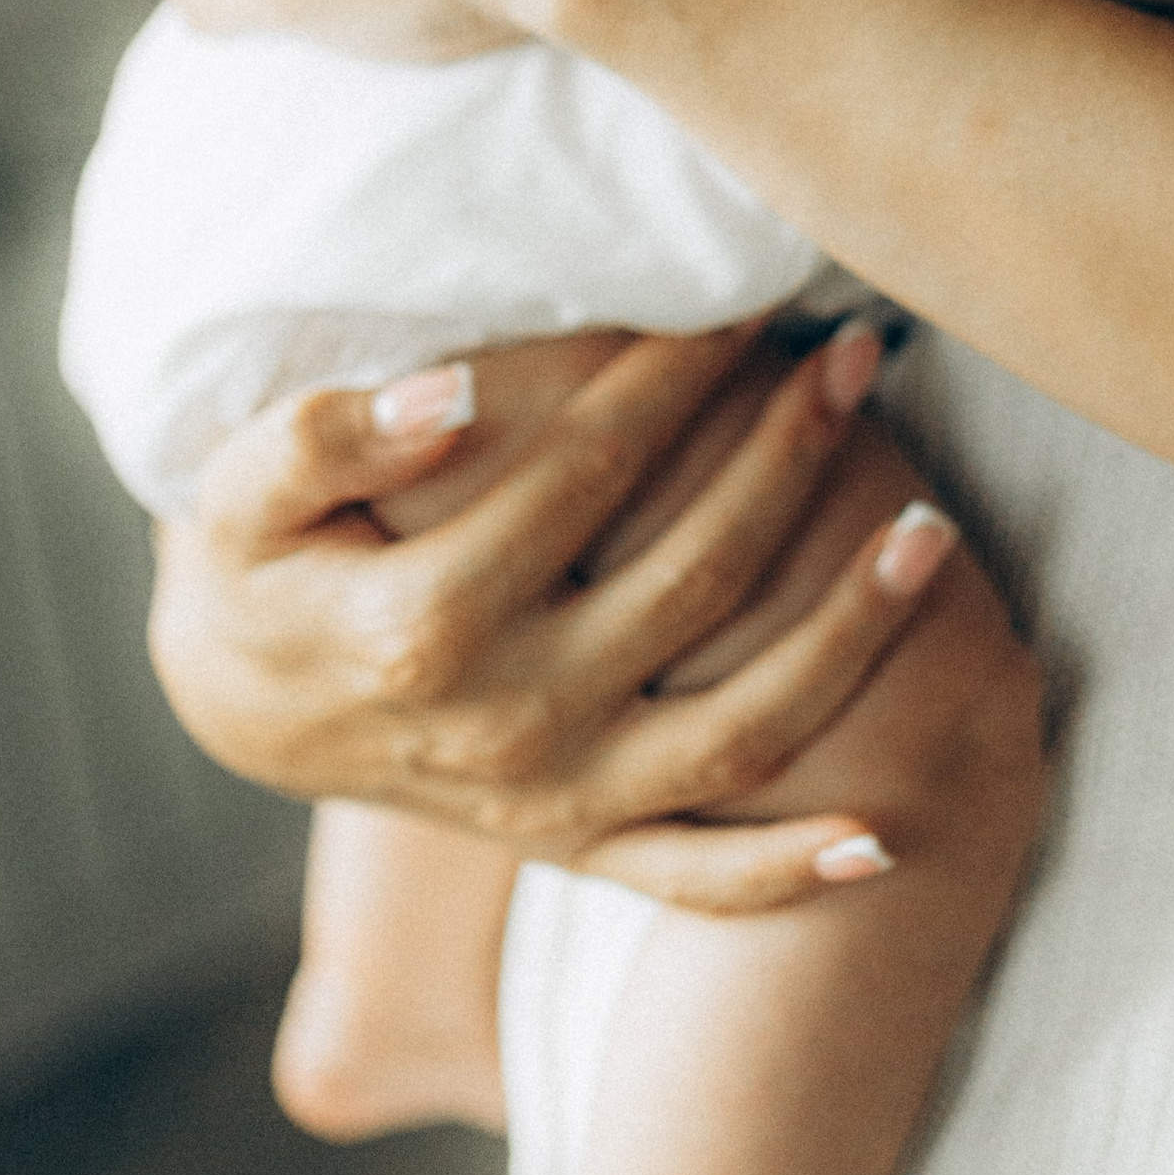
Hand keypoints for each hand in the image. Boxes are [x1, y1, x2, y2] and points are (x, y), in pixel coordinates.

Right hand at [148, 326, 960, 912]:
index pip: (590, 474)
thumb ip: (325, 436)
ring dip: (850, 636)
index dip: (678, 375)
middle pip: (692, 580)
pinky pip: (697, 876)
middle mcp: (503, 726)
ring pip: (736, 729)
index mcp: (423, 624)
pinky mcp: (576, 847)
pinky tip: (890, 834)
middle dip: (790, 457)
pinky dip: (791, 869)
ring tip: (933, 530)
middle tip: (862, 355)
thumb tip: (448, 398)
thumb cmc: (262, 564)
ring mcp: (550, 801)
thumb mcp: (240, 490)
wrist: (244, 704)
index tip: (751, 298)